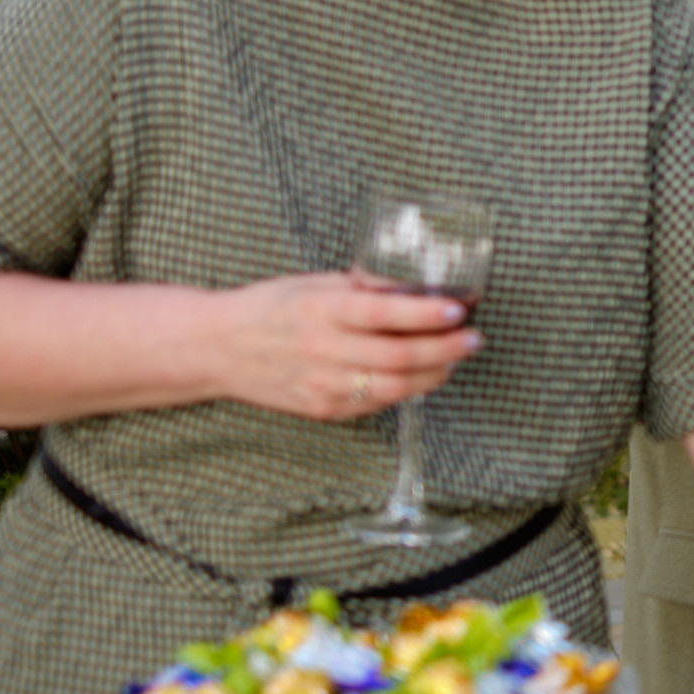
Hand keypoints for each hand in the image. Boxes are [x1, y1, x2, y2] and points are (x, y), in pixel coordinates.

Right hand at [215, 273, 479, 420]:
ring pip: (396, 386)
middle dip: (447, 348)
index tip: (459, 309)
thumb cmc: (271, 307)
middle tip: (473, 338)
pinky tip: (424, 375)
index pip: (387, 314)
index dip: (428, 313)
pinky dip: (407, 389)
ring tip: (455, 357)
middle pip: (401, 356)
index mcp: (322, 310)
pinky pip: (376, 402)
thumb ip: (363, 288)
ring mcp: (323, 384)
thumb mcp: (315, 284)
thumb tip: (415, 285)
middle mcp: (324, 350)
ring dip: (435, 372)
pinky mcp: (323, 408)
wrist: (219, 348)